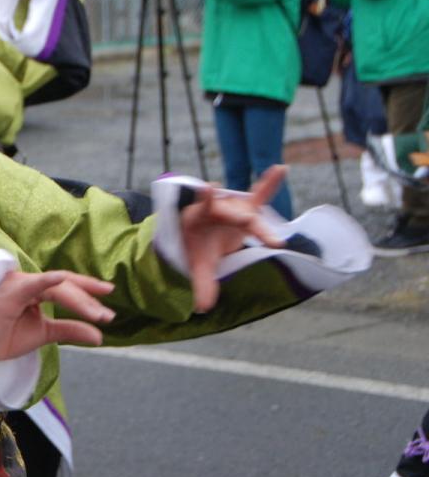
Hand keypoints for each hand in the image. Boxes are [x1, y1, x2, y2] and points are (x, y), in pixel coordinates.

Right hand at [0, 270, 114, 362]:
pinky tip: (61, 279)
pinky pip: (32, 284)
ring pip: (57, 287)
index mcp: (32, 289)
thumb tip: (99, 336)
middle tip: (108, 315)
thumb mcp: (41, 334)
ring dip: (79, 301)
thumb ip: (68, 330)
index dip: (88, 292)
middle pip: (65, 286)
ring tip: (99, 315)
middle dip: (89, 299)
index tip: (109, 302)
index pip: (65, 287)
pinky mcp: (10, 291)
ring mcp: (18, 284)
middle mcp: (27, 282)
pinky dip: (48, 280)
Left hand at [179, 166, 287, 312]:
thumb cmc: (195, 246)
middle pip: (232, 214)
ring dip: (261, 226)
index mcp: (197, 216)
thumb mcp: (196, 263)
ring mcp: (232, 207)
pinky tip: (281, 169)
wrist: (197, 233)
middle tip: (254, 228)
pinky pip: (260, 194)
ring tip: (273, 242)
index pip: (201, 207)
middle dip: (244, 220)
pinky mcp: (246, 209)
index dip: (205, 199)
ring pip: (249, 213)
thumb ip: (201, 283)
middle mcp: (215, 208)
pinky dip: (270, 183)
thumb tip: (202, 308)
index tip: (208, 188)